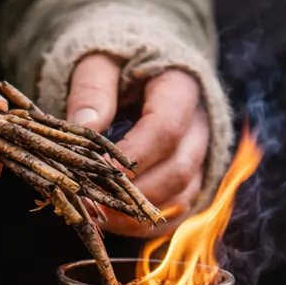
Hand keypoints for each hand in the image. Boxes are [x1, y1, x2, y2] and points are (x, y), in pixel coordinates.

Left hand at [66, 54, 208, 233]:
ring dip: (141, 214)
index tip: (95, 170)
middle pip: (179, 169)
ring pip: (183, 196)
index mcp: (181, 87)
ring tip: (99, 216)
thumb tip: (85, 126)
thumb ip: (93, 88)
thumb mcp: (100, 61)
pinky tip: (116, 222)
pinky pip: (180, 211)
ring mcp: (200, 154)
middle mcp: (200, 124)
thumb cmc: (117, 62)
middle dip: (135, 193)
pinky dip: (150, 224)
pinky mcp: (192, 177)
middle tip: (92, 202)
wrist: (139, 65)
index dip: (133, 157)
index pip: (166, 128)